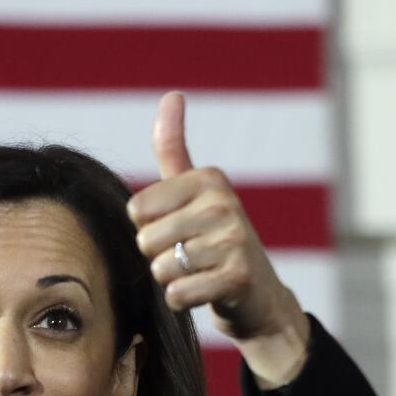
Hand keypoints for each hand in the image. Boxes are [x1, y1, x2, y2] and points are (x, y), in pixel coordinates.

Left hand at [126, 91, 310, 386]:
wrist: (258, 296)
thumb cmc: (214, 241)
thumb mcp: (194, 192)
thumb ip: (174, 149)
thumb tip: (173, 94)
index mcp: (208, 178)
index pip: (136, 211)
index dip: (149, 229)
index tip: (180, 230)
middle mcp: (224, 202)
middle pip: (145, 240)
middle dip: (159, 257)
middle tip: (191, 257)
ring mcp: (234, 239)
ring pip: (160, 269)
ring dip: (173, 280)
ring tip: (200, 273)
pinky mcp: (238, 276)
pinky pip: (177, 294)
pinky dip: (183, 301)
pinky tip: (205, 292)